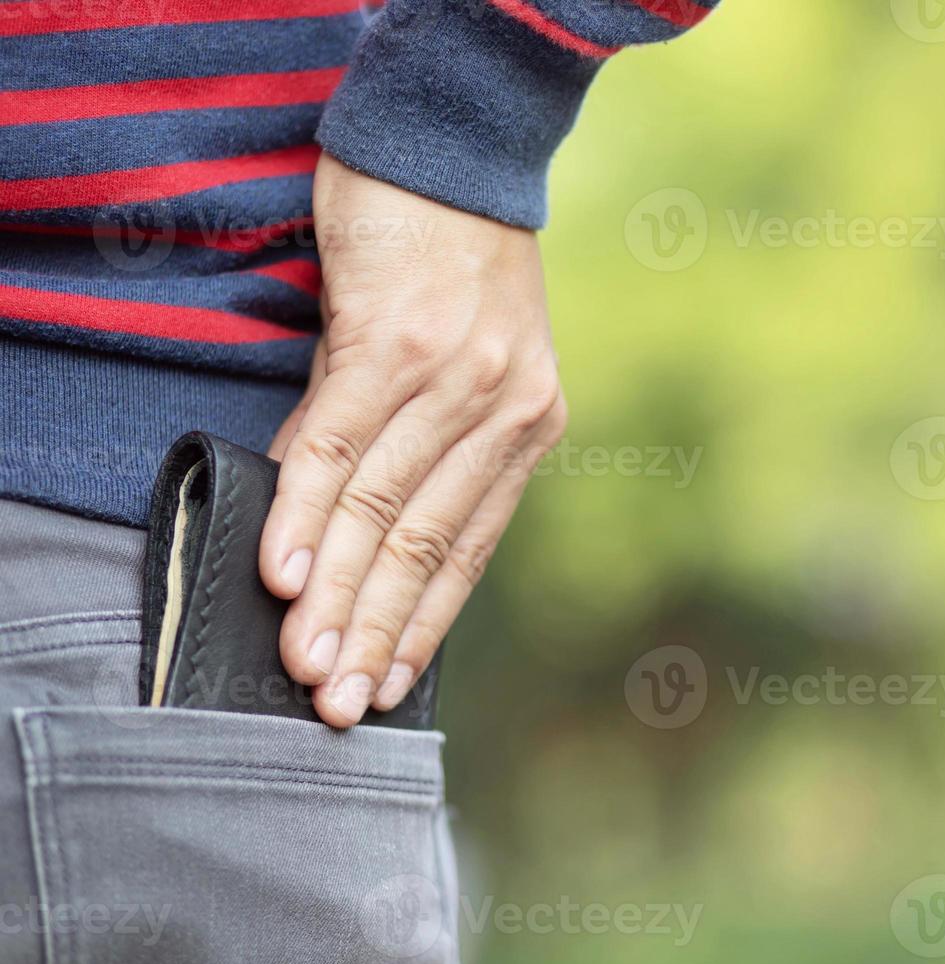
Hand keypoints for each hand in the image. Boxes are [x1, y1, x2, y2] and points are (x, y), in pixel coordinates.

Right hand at [259, 153, 565, 727]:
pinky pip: (343, 439)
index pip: (473, 549)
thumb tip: (341, 536)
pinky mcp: (395, 335)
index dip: (426, 625)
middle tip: (337, 702)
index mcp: (530, 426)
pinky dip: (310, 508)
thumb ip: (416, 447)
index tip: (388, 687)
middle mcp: (505, 408)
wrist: (448, 150)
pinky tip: (284, 568)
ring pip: (388, 504)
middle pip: (429, 542)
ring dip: (340, 590)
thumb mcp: (454, 366)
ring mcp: (455, 374)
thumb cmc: (448, 265)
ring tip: (304, 659)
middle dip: (379, 630)